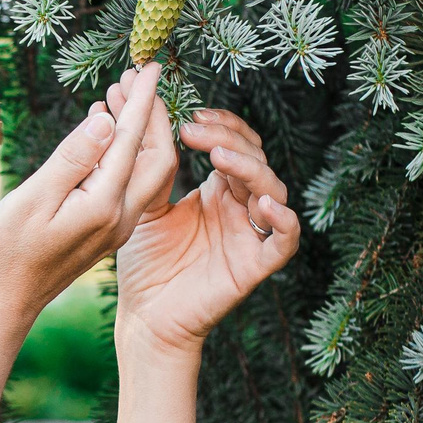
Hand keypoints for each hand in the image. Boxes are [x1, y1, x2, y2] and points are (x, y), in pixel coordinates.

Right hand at [0, 62, 177, 327]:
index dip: (142, 100)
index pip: (132, 141)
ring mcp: (115, 226)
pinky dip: (124, 152)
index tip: (151, 65)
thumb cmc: (7, 252)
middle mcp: (120, 216)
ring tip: (118, 96)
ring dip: (137, 131)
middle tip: (135, 76)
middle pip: (155, 155)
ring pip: (144, 170)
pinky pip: (128, 183)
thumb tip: (105, 119)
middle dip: (148, 113)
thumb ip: (73, 159)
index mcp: (105, 205)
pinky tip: (104, 134)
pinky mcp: (105, 230)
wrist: (3, 302)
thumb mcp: (34, 198)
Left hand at [110, 100, 299, 355]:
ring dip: (250, 168)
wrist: (144, 318)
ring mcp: (251, 235)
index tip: (190, 115)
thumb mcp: (142, 203)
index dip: (220, 124)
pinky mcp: (256, 266)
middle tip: (194, 129)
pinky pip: (285, 240)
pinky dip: (282, 219)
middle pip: (254, 158)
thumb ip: (149, 159)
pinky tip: (261, 204)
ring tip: (219, 156)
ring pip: (273, 189)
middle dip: (229, 137)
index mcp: (218, 191)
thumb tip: (138, 104)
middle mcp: (240, 208)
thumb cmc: (145, 263)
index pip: (235, 143)